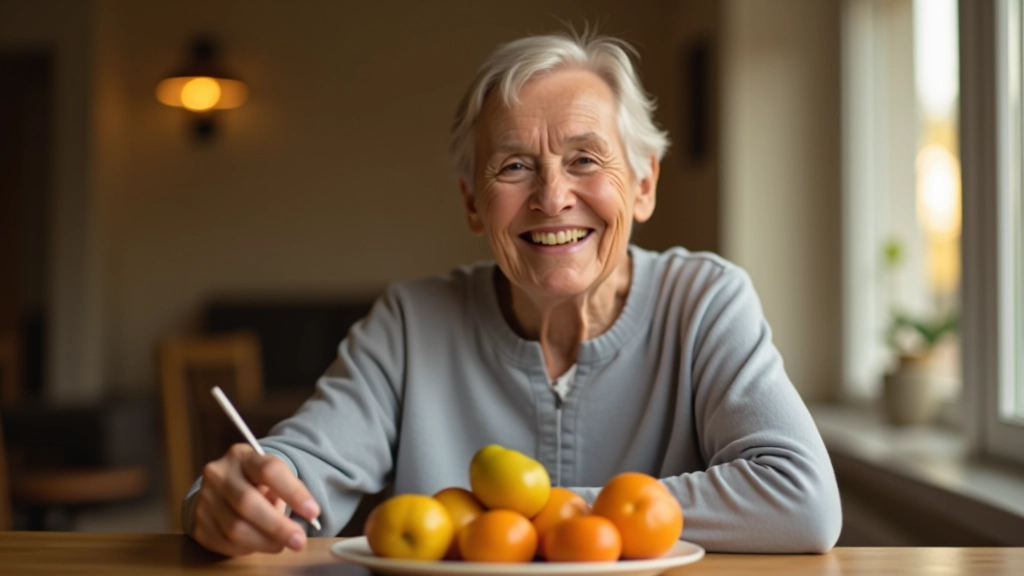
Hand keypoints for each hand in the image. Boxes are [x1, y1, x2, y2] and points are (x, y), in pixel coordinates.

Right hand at [192, 443, 320, 555]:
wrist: (219, 488)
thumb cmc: (254, 483)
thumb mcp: (271, 477)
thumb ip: (287, 491)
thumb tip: (309, 516)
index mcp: (243, 456)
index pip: (269, 470)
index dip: (294, 492)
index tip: (313, 512)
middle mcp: (219, 473)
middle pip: (248, 502)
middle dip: (278, 526)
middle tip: (299, 541)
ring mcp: (205, 498)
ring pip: (235, 528)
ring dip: (265, 542)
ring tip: (282, 544)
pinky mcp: (198, 522)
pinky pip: (225, 543)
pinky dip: (247, 547)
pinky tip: (259, 543)